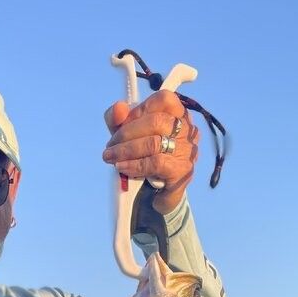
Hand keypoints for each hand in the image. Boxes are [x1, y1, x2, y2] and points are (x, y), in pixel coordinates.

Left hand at [102, 90, 199, 214]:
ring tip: (110, 157)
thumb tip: (119, 107)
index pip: (164, 99)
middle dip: (126, 133)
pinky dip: (134, 165)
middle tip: (110, 146)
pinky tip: (122, 167)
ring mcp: (187, 151)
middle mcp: (187, 131)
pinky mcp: (182, 171)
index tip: (122, 123)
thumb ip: (118, 119)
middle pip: (156, 121)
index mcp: (178, 116)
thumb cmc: (143, 159)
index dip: (139, 109)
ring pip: (154, 143)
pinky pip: (156, 163)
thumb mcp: (127, 135)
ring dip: (126, 150)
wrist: (153, 196)